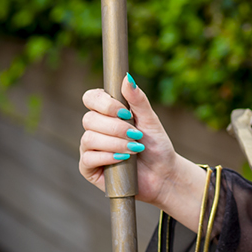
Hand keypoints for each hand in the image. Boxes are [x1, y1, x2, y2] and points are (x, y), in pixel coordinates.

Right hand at [79, 74, 186, 206]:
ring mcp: (90, 148)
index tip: (125, 112)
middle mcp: (95, 128)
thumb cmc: (156, 145)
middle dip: (116, 128)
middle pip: (89, 119)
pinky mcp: (89, 168)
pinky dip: (108, 157)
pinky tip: (123, 159)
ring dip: (115, 143)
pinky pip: (88, 158)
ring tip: (135, 148)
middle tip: (136, 135)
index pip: (91, 98)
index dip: (105, 104)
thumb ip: (138, 100)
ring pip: (89, 138)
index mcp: (107, 113)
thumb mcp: (150, 119)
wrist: (163, 173)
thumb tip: (127, 78)